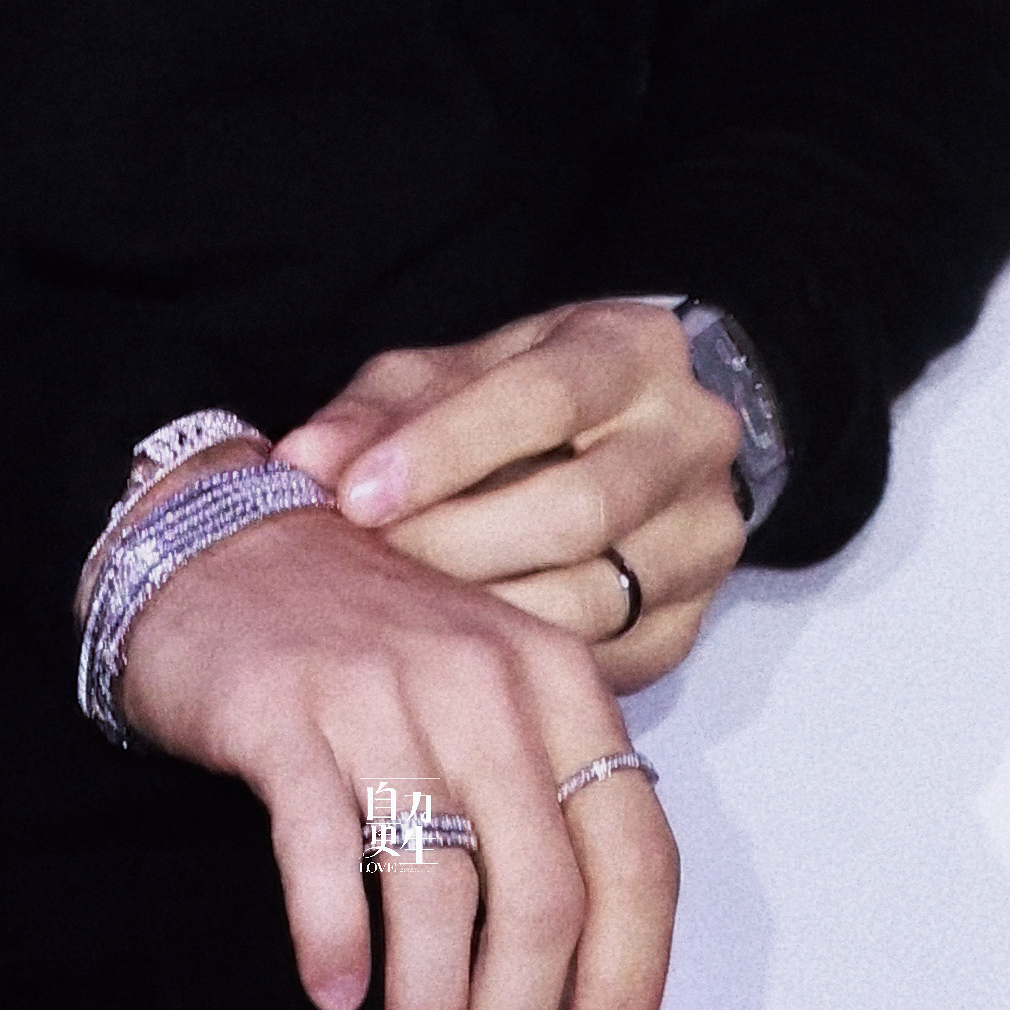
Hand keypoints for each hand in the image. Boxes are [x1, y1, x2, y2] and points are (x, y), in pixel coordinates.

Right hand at [113, 491, 678, 1009]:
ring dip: (432, 1007)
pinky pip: (322, 852)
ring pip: (438, 888)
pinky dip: (334, 938)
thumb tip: (584, 977)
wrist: (222, 539)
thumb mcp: (488, 690)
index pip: (634, 853)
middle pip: (542, 891)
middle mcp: (483, 679)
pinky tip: (335, 994)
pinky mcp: (283, 708)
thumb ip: (544, 797)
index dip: (628, 977)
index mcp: (558, 680)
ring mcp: (381, 689)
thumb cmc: (367, 645)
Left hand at [277, 304, 748, 687]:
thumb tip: (304, 459)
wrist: (620, 442)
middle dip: (455, 542)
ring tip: (399, 615)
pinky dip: (521, 661)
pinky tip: (459, 652)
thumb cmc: (514, 403)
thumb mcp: (446, 379)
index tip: (356, 495)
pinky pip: (605, 659)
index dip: (442, 450)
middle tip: (368, 567)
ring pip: (593, 594)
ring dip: (481, 613)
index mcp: (632, 349)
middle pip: (578, 507)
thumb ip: (376, 412)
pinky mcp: (696, 619)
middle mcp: (691, 436)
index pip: (543, 397)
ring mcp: (706, 533)